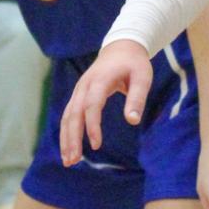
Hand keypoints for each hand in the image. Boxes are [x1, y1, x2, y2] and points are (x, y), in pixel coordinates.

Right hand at [59, 41, 154, 163]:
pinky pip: (69, 115)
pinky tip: (68, 149)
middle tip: (73, 161)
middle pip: (74, 114)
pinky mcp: (78, 96)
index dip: (92, 126)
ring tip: (68, 161)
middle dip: (72, 138)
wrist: (121, 47)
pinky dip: (67, 132)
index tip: (96, 145)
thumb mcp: (142, 77)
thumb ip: (137, 98)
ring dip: (66, 139)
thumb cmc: (134, 63)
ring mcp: (79, 90)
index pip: (91, 105)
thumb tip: (133, 121)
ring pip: (67, 116)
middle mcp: (84, 86)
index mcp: (99, 80)